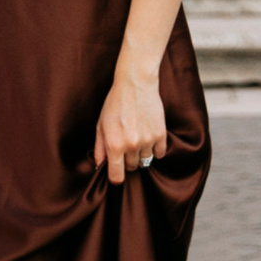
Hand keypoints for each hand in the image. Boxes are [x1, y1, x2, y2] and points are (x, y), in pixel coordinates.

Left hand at [96, 66, 168, 187]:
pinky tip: (149, 137)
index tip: (117, 171)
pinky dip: (155, 149)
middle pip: (132, 168)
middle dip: (128, 160)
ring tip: (138, 137)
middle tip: (126, 145)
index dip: (116, 176)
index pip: (117, 176)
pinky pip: (159, 153)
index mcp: (114, 145)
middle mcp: (131, 146)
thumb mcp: (101, 125)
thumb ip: (99, 148)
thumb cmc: (115, 103)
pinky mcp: (160, 134)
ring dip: (141, 153)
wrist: (136, 84)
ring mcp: (147, 141)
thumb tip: (99, 166)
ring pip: (145, 161)